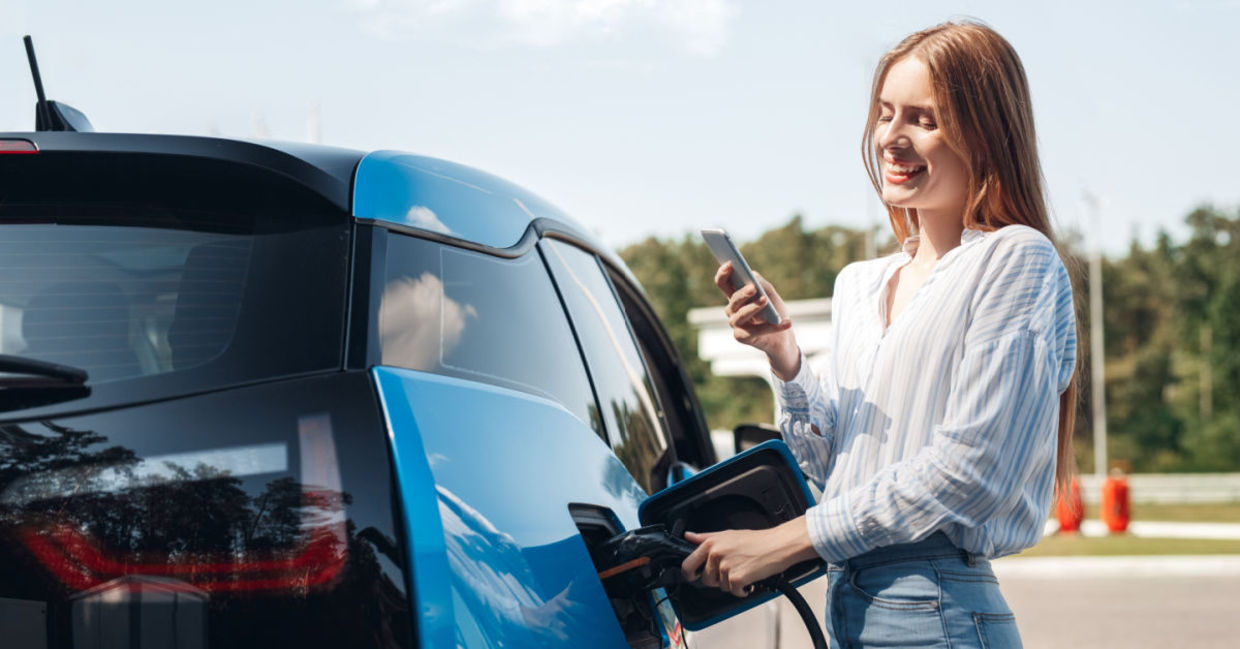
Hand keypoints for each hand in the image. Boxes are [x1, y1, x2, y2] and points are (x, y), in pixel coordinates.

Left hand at [680, 518, 817, 598]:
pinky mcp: (736, 578)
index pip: (688, 564)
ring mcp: (725, 567)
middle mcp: (715, 554)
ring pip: (720, 586)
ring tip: (742, 570)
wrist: (777, 545)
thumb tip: (688, 536)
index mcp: (711, 543)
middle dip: (714, 580)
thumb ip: (705, 537)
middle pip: (705, 579)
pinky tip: (749, 578)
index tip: (693, 576)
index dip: (689, 574)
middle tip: (727, 573)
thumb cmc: (756, 540)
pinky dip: (742, 589)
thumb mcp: (727, 534)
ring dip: (731, 583)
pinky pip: (733, 591)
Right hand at [714, 262, 798, 377]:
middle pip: (733, 299)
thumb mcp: (770, 294)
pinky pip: (756, 331)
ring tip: (765, 301)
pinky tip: (786, 322)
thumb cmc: (774, 312)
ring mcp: (736, 324)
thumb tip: (752, 277)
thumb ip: (761, 283)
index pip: (723, 283)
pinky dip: (772, 327)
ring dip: (753, 307)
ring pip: (741, 314)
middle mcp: (732, 310)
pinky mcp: (742, 337)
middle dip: (742, 293)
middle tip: (753, 287)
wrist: (783, 336)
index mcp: (736, 296)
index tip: (730, 264)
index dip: (723, 274)